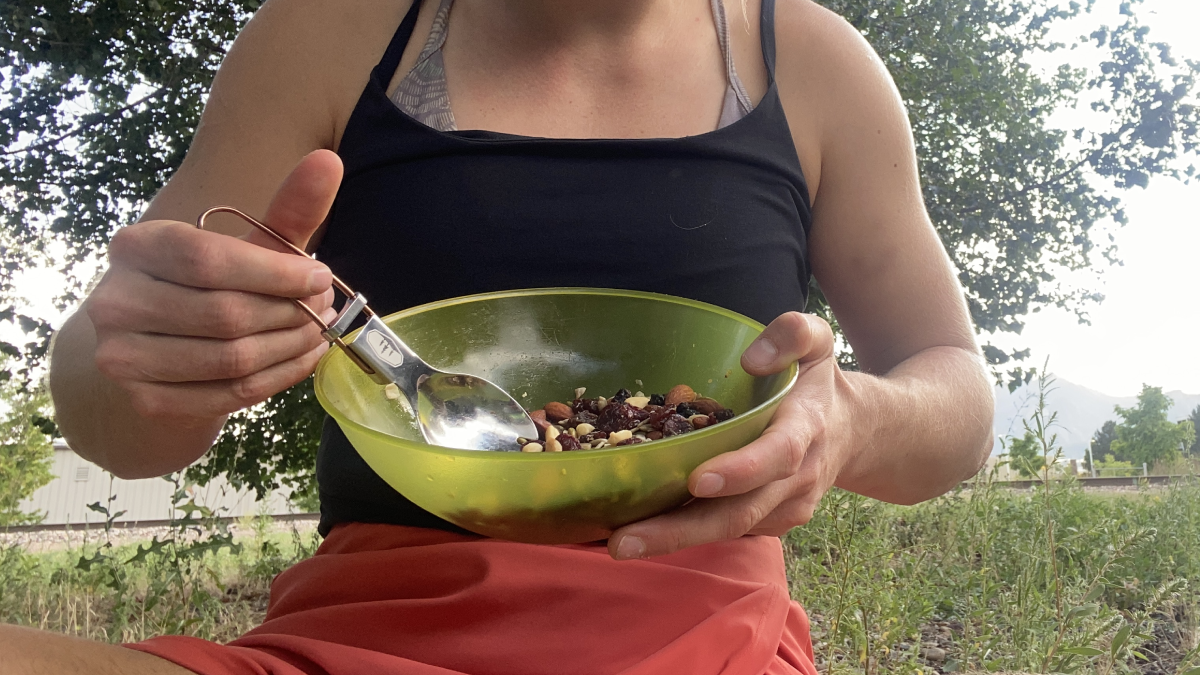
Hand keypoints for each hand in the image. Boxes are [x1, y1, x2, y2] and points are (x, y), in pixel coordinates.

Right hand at [87, 150, 342, 420]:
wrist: (167, 350)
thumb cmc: (214, 285)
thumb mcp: (247, 244)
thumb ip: (288, 207)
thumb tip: (328, 161)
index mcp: (136, 248)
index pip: (208, 260)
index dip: (273, 271)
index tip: (320, 275)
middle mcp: (115, 301)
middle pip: (224, 314)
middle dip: (290, 312)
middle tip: (326, 307)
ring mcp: (123, 357)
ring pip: (231, 358)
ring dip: (291, 346)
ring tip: (318, 331)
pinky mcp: (147, 401)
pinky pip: (231, 394)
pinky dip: (280, 377)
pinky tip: (303, 358)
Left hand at [608, 311, 858, 559]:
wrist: (854, 430)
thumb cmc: (817, 382)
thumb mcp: (816, 341)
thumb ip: (793, 334)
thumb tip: (752, 358)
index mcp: (806, 428)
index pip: (778, 455)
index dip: (741, 471)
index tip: (698, 480)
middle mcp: (798, 477)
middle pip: (741, 512)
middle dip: (682, 529)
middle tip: (625, 540)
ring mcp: (786, 506)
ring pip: (730, 529)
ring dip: (675, 540)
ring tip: (621, 543)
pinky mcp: (773, 522)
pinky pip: (730, 532)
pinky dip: (688, 535)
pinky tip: (644, 531)